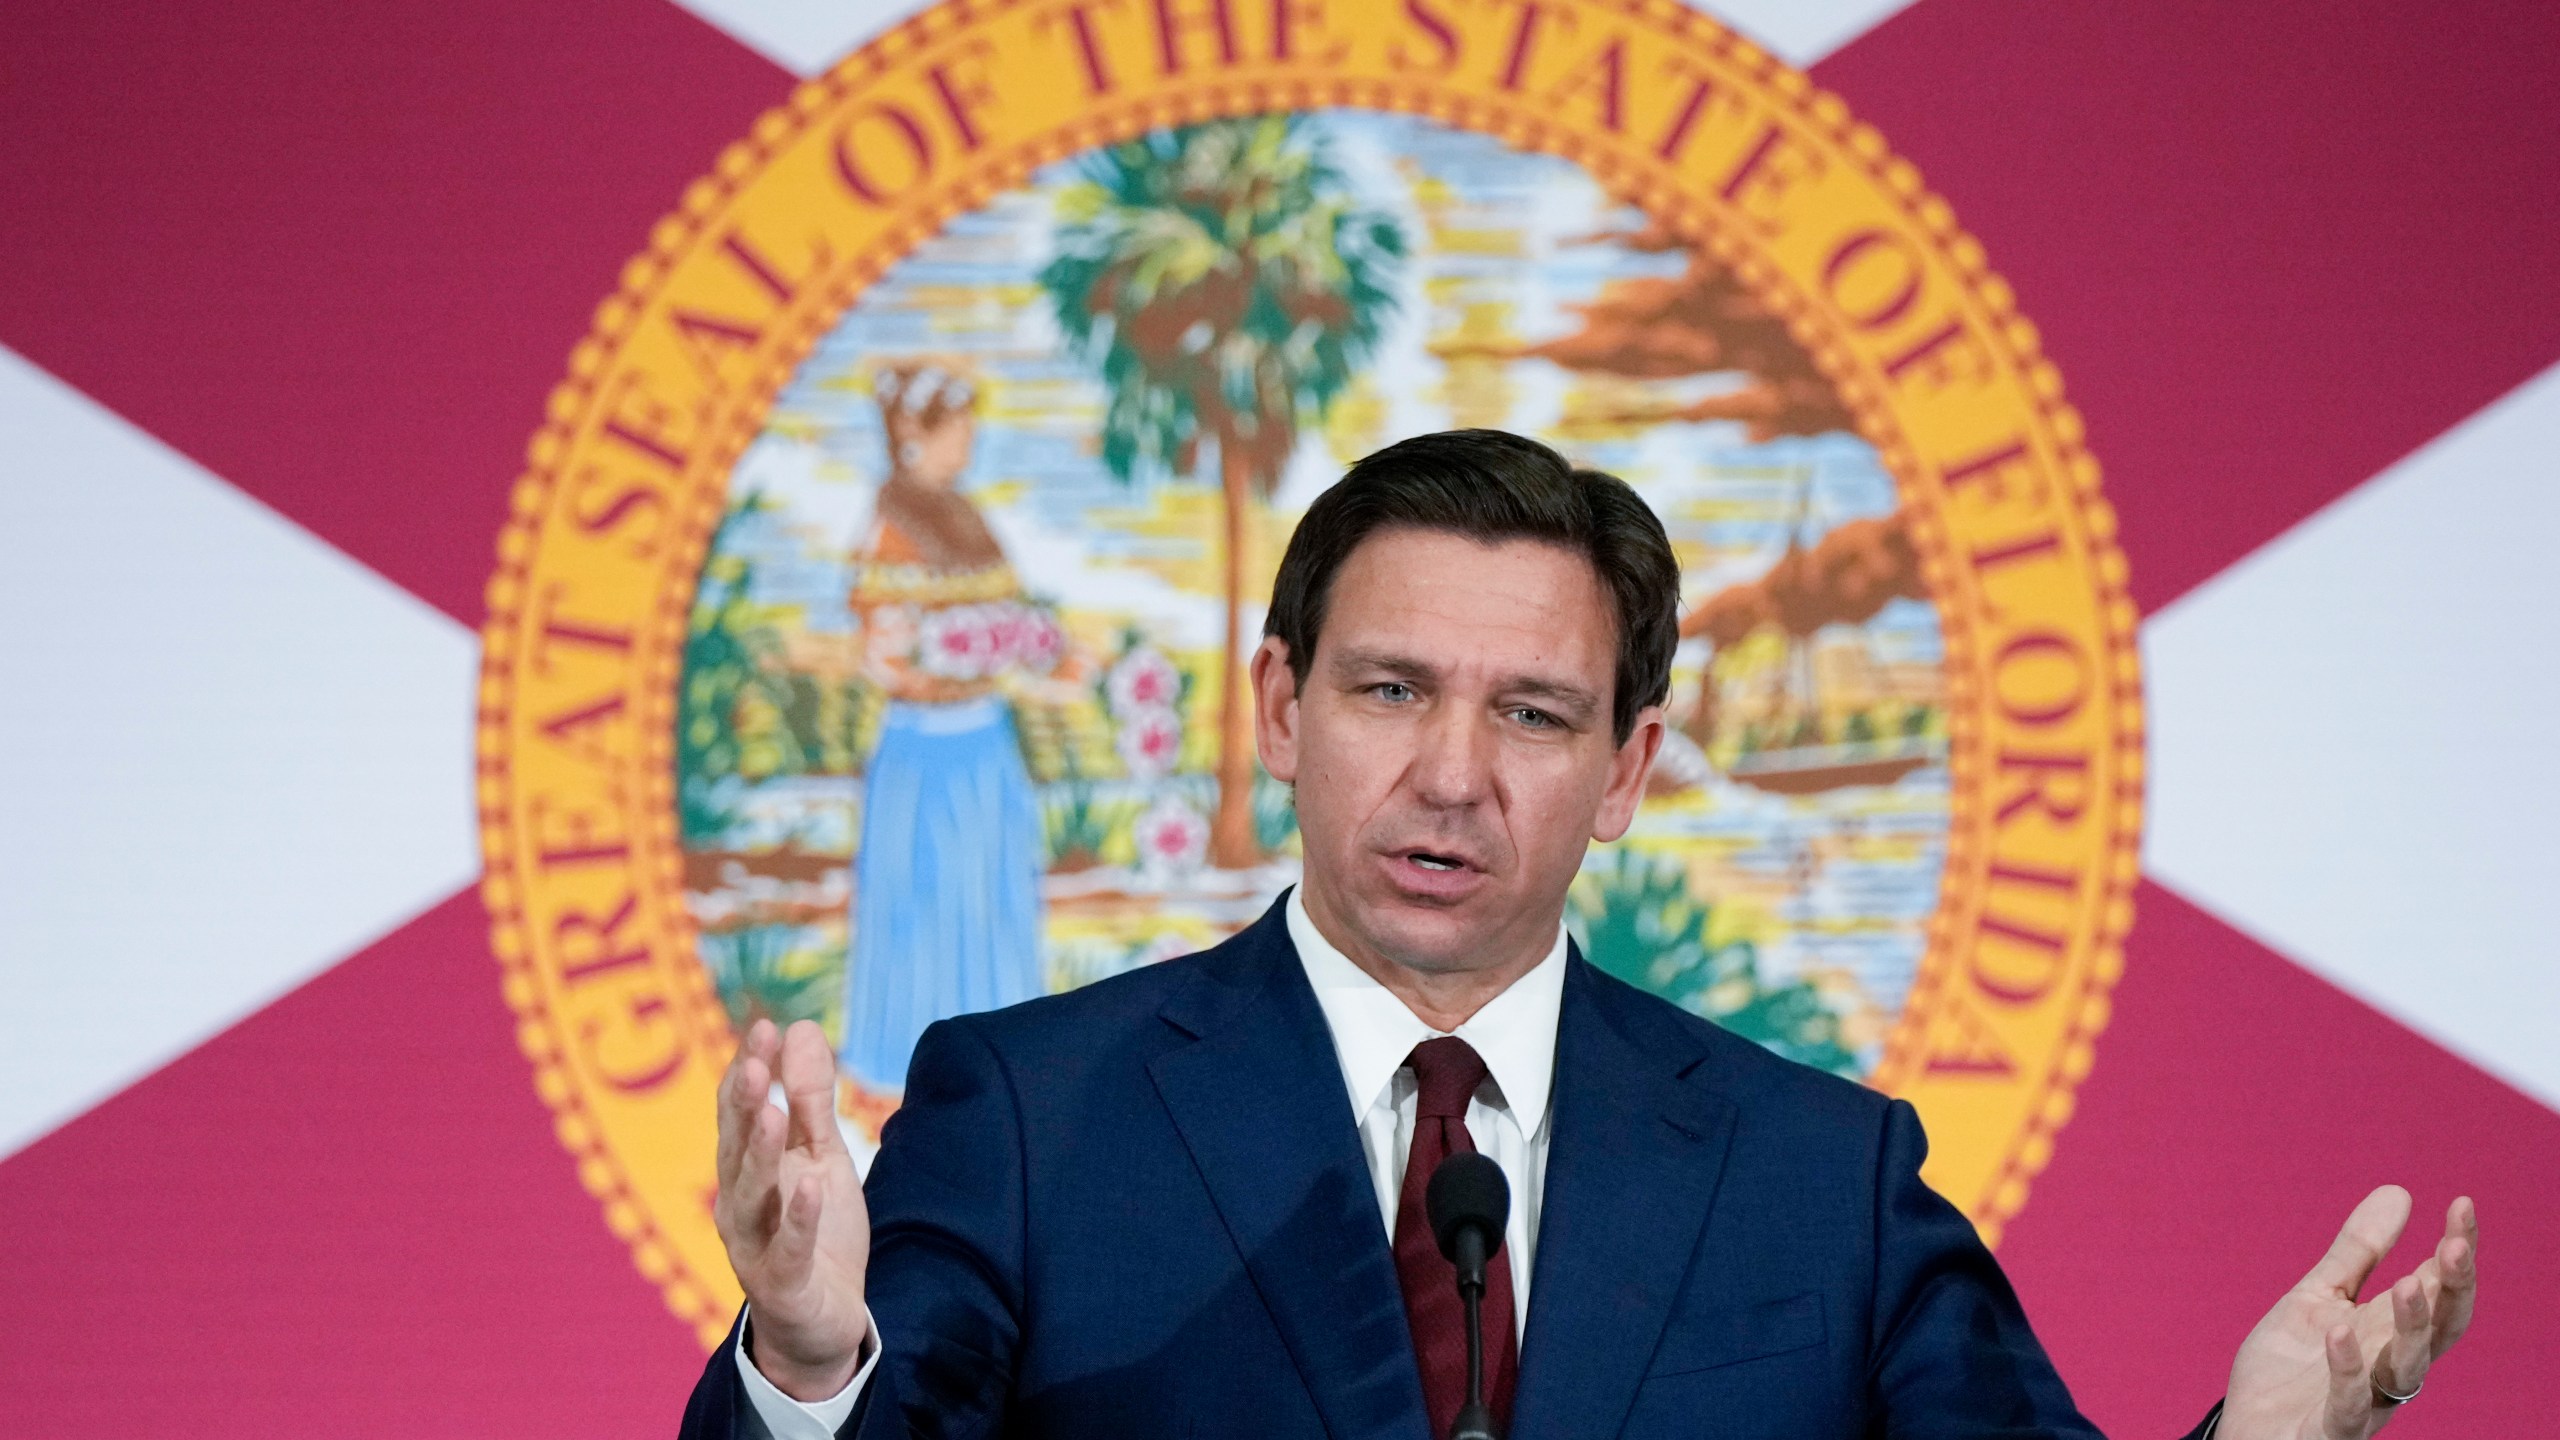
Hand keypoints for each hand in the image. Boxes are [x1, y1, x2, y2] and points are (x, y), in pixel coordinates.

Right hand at [713, 1018, 873, 1400]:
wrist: (822, 1323)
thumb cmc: (815, 1232)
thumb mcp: (822, 1157)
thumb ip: (811, 1100)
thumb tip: (801, 1027)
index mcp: (746, 1169)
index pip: (739, 1111)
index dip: (749, 1069)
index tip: (766, 1026)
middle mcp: (738, 1203)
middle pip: (735, 1147)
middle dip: (744, 1103)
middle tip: (758, 1061)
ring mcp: (754, 1245)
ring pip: (750, 1195)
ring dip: (758, 1153)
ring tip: (770, 1111)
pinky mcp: (781, 1284)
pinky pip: (787, 1248)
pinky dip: (797, 1217)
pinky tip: (811, 1185)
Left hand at [2218, 1187, 2478, 1439]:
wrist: (2249, 1427)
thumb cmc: (2291, 1367)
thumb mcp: (2321, 1296)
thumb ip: (2359, 1252)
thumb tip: (2401, 1190)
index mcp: (2392, 1332)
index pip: (2440, 1288)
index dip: (2457, 1250)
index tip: (2462, 1204)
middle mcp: (2390, 1366)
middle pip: (2441, 1329)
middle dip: (2454, 1289)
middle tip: (2454, 1245)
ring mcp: (2367, 1399)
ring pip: (2407, 1367)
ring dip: (2413, 1326)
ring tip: (2410, 1281)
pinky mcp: (2331, 1428)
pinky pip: (2349, 1403)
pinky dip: (2348, 1370)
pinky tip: (2339, 1330)